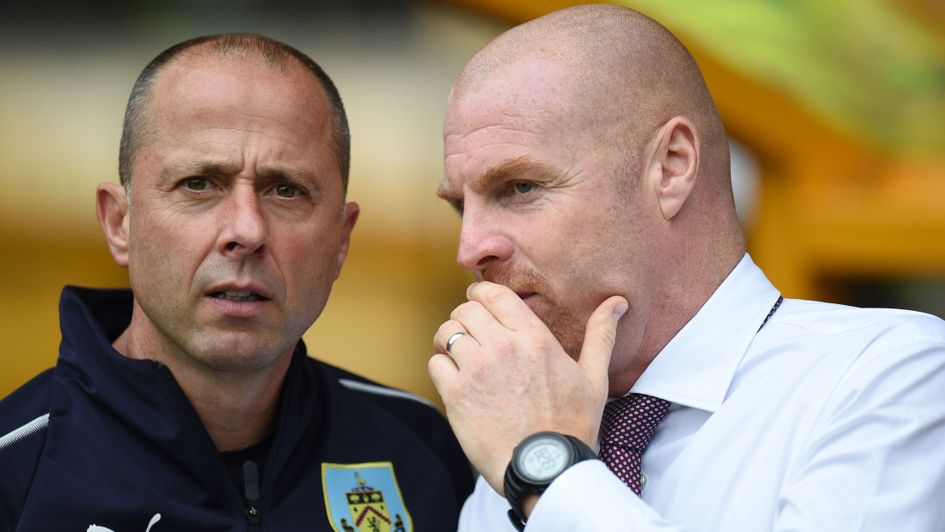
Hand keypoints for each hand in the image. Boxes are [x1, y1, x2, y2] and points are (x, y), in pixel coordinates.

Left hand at [429, 281, 627, 493]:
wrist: (546, 468)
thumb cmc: (572, 425)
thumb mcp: (594, 377)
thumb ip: (601, 335)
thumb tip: (617, 302)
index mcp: (534, 337)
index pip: (493, 294)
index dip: (480, 293)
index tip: (478, 301)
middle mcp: (502, 347)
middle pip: (465, 309)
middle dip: (464, 316)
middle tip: (469, 331)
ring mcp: (477, 370)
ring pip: (447, 333)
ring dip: (449, 340)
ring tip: (458, 354)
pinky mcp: (456, 394)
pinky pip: (436, 363)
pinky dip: (441, 367)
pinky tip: (454, 379)